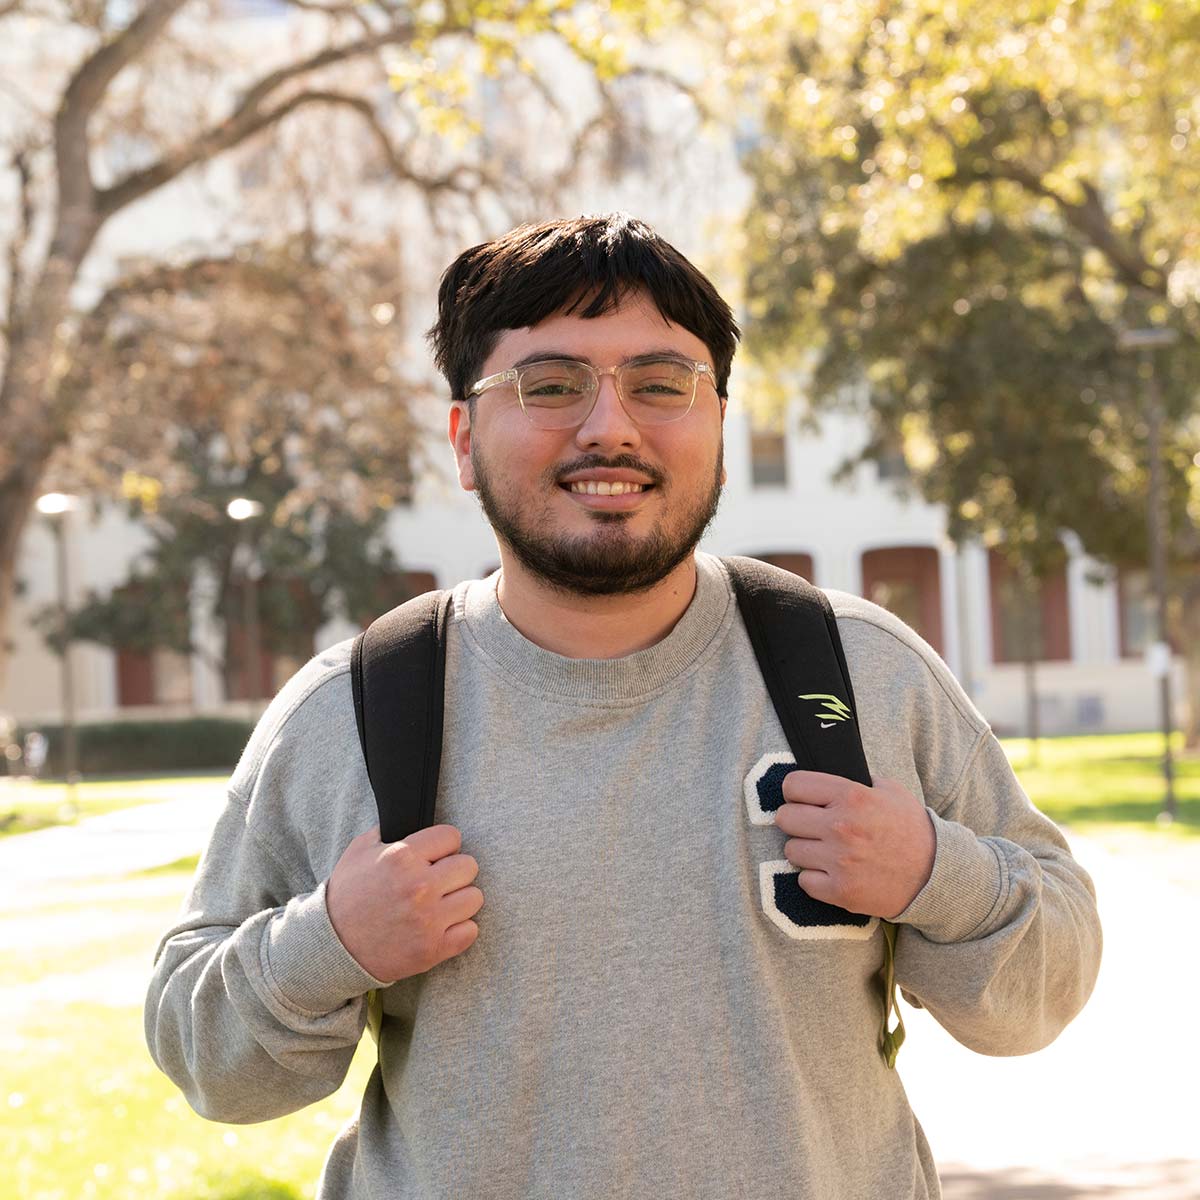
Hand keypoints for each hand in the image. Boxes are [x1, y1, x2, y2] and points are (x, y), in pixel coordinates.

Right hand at [326, 824, 482, 982]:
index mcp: (402, 857)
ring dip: (459, 899)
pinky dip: (459, 929)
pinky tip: (441, 926)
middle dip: (454, 870)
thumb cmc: (347, 896)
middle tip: (439, 880)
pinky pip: (471, 931)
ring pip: (474, 897)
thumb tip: (412, 817)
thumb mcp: (359, 851)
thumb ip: (389, 831)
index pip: (452, 836)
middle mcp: (419, 886)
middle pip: (469, 865)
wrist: (332, 948)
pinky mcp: (432, 949)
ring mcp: (428, 920)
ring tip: (440, 903)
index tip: (435, 855)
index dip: (443, 845)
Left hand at [774, 772, 934, 919]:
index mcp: (851, 795)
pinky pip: (803, 881)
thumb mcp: (889, 790)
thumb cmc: (910, 828)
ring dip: (806, 851)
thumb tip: (823, 777)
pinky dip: (815, 879)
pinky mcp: (841, 890)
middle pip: (784, 818)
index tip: (803, 800)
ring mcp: (839, 860)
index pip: (793, 785)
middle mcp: (841, 826)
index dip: (795, 792)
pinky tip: (832, 873)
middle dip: (796, 821)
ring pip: (791, 850)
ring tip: (825, 851)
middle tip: (812, 827)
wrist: (936, 874)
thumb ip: (855, 780)